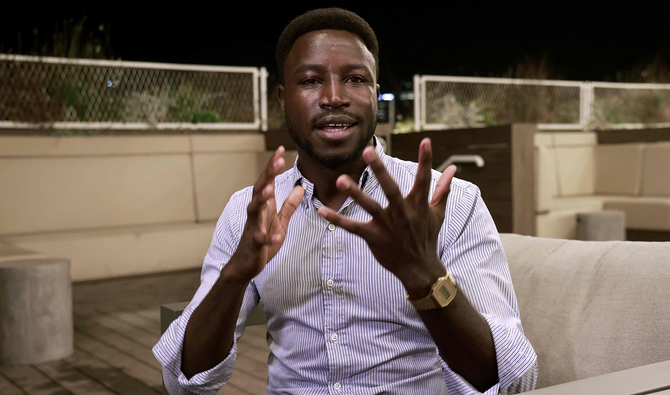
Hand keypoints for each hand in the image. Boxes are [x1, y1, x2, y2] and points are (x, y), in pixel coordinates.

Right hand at [230, 146, 303, 280]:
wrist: (245, 263)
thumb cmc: (262, 239)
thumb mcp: (280, 221)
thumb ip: (289, 205)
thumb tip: (301, 187)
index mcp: (263, 205)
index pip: (268, 181)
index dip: (273, 166)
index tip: (281, 149)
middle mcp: (256, 212)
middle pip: (260, 189)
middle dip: (268, 175)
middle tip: (277, 161)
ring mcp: (254, 227)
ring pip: (255, 210)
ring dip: (261, 199)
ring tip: (269, 190)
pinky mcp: (255, 244)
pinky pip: (261, 240)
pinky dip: (269, 238)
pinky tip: (277, 237)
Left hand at [316, 138, 456, 297]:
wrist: (419, 268)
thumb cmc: (427, 236)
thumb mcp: (437, 212)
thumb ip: (442, 189)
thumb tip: (454, 169)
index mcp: (419, 205)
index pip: (424, 178)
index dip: (426, 160)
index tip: (426, 141)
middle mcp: (403, 214)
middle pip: (391, 189)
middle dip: (380, 170)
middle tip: (368, 151)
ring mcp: (387, 226)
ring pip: (370, 207)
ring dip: (356, 194)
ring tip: (341, 179)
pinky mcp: (374, 238)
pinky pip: (353, 228)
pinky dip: (337, 220)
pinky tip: (322, 211)